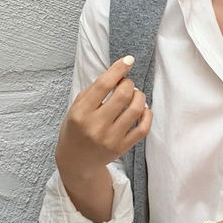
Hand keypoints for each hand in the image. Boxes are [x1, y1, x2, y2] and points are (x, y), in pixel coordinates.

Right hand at [55, 55, 151, 178]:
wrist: (77, 161)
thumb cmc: (76, 129)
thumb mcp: (76, 108)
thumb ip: (94, 91)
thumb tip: (119, 73)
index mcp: (81, 113)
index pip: (103, 85)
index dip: (118, 69)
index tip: (128, 60)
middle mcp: (96, 126)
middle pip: (123, 95)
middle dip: (128, 83)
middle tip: (125, 84)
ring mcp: (111, 138)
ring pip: (136, 109)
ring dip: (139, 96)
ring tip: (134, 95)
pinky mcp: (123, 148)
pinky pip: (143, 128)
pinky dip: (147, 114)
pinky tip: (142, 109)